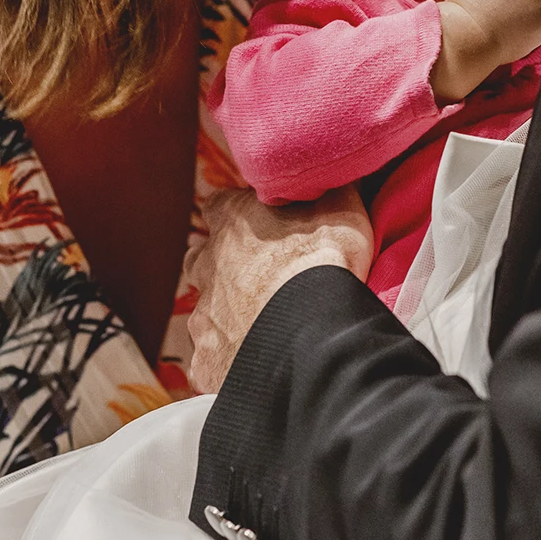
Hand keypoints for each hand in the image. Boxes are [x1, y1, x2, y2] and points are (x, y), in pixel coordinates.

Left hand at [186, 186, 373, 394]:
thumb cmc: (324, 261)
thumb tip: (336, 173)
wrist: (310, 335)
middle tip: (259, 277)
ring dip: (228, 315)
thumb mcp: (339, 207)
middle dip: (221, 266)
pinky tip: (258, 366)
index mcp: (234, 221)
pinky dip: (230, 362)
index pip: (220, 205)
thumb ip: (328, 188)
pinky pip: (213, 360)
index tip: (261, 221)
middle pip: (201, 259)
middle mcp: (209, 266)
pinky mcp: (208, 362)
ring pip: (206, 312)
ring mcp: (204, 317)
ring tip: (265, 327)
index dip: (238, 212)